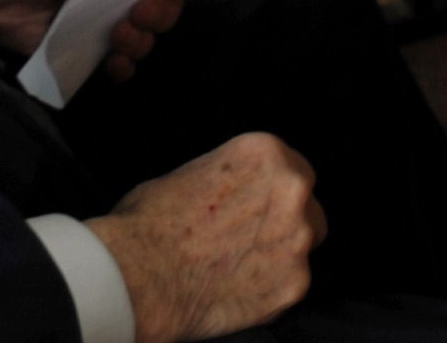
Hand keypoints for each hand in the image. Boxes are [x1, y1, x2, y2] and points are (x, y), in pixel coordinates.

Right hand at [93, 136, 324, 342]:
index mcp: (266, 154)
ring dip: (279, 257)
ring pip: (303, 249)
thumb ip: (228, 181)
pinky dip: (269, 292)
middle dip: (285, 225)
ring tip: (237, 270)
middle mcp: (291, 191)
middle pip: (308, 209)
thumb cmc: (148, 225)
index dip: (275, 194)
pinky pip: (290, 287)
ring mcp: (296, 239)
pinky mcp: (293, 285)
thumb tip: (231, 194)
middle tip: (250, 242)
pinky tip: (236, 293)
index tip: (261, 210)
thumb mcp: (189, 175)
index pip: (294, 170)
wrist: (138, 275)